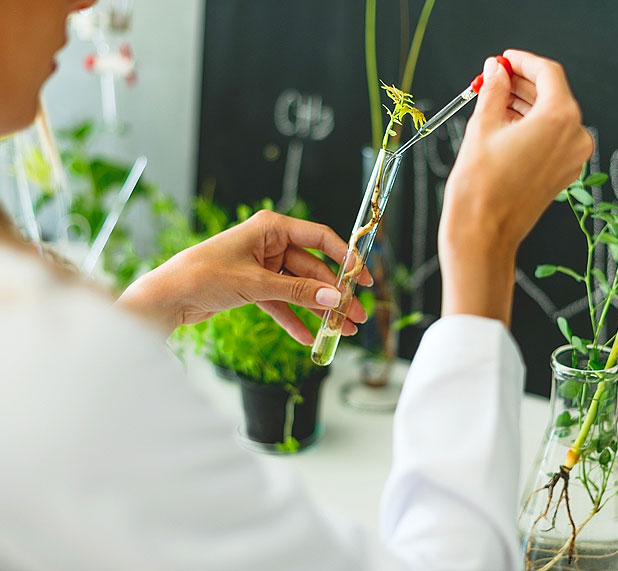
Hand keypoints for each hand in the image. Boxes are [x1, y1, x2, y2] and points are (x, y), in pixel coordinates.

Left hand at [117, 210, 370, 343]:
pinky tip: (309, 338)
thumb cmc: (203, 275)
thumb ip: (297, 292)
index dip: (345, 257)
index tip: (362, 278)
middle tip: (355, 316)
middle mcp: (269, 245)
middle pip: (313, 270)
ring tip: (342, 330)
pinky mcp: (253, 288)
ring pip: (299, 289)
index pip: (320, 238)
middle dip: (334, 295)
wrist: (166, 297)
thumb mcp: (255, 284)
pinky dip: (294, 320)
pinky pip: (281, 304)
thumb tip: (335, 298)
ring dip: (319, 310)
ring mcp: (262, 268)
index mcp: (271, 228)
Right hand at [439, 49, 593, 322]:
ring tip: (492, 103)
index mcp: (560, 118)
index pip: (547, 73)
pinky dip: (530, 129)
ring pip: (551, 118)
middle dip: (521, 85)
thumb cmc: (479, 186)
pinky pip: (550, 141)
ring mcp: (572, 159)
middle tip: (492, 80)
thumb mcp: (482, 128)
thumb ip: (493, 92)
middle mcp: (575, 137)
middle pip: (551, 95)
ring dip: (524, 107)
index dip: (522, 62)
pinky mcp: (562, 175)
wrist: (482, 234)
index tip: (503, 61)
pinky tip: (504, 127)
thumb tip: (495, 72)